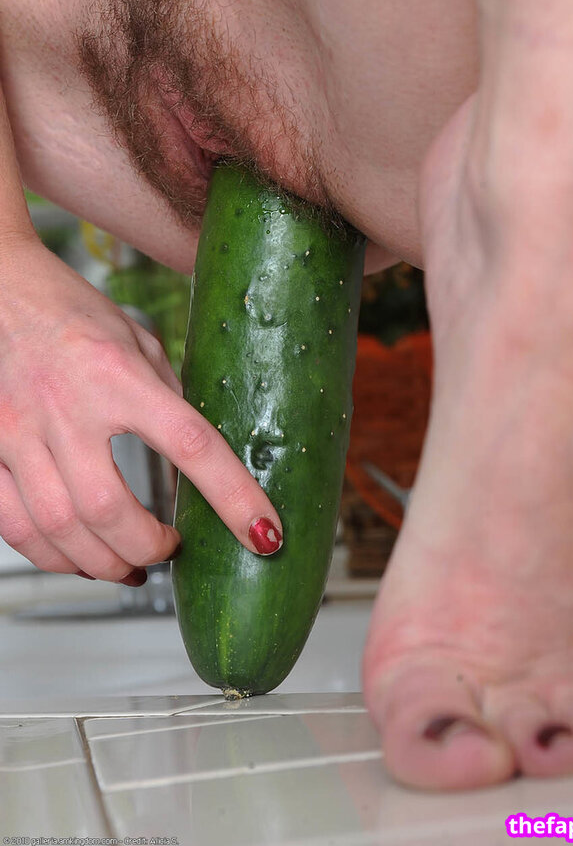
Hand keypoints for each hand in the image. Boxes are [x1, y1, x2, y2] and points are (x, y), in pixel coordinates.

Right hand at [0, 233, 282, 582]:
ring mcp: (18, 432)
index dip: (234, 497)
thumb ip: (170, 400)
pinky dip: (51, 554)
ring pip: (61, 529)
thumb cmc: (72, 311)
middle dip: (150, 547)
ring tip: (130, 564)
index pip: (192, 445)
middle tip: (171, 549)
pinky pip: (15, 526)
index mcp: (119, 374)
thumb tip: (203, 457)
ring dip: (105, 563)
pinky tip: (77, 555)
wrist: (1, 291)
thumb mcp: (141, 344)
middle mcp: (67, 406)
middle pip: (110, 509)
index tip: (263, 533)